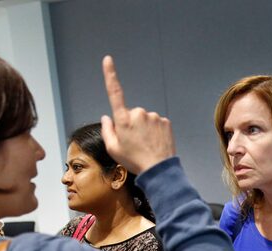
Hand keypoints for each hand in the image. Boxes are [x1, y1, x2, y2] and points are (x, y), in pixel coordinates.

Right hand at [100, 55, 175, 174]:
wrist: (158, 169)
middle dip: (132, 125)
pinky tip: (155, 143)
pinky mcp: (165, 121)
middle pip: (132, 115)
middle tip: (134, 143)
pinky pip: (156, 124)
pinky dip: (155, 132)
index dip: (110, 75)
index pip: (115, 92)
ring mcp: (153, 116)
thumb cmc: (134, 161)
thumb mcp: (113, 149)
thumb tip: (106, 117)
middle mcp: (138, 113)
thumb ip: (107, 131)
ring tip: (146, 146)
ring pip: (145, 120)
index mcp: (123, 119)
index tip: (108, 60)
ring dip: (144, 130)